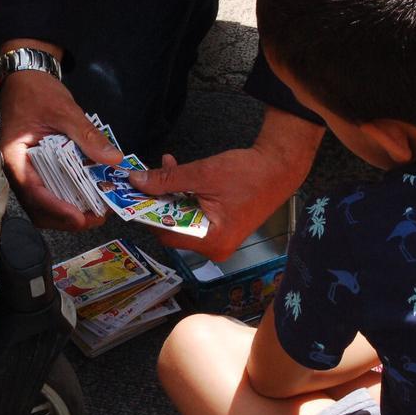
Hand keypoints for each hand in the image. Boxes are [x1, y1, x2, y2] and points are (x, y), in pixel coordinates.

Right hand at [0, 68, 122, 229]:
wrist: (24, 79)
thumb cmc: (37, 92)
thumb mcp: (66, 111)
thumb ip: (88, 136)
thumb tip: (113, 159)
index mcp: (16, 156)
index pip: (33, 191)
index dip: (57, 208)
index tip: (80, 217)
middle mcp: (17, 169)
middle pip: (37, 207)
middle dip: (66, 218)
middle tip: (96, 217)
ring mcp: (25, 172)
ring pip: (42, 205)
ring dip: (67, 213)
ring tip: (95, 210)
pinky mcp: (35, 170)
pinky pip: (48, 193)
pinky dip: (66, 200)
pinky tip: (86, 196)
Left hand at [130, 106, 323, 260]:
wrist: (281, 166)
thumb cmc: (250, 173)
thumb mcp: (203, 174)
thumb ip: (168, 180)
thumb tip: (138, 181)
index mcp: (211, 242)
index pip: (166, 234)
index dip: (148, 212)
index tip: (134, 194)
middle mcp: (215, 247)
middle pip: (174, 226)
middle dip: (160, 199)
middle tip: (147, 177)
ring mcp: (219, 239)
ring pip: (183, 217)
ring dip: (172, 193)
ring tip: (167, 167)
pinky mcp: (222, 227)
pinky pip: (195, 213)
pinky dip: (186, 195)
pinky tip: (180, 173)